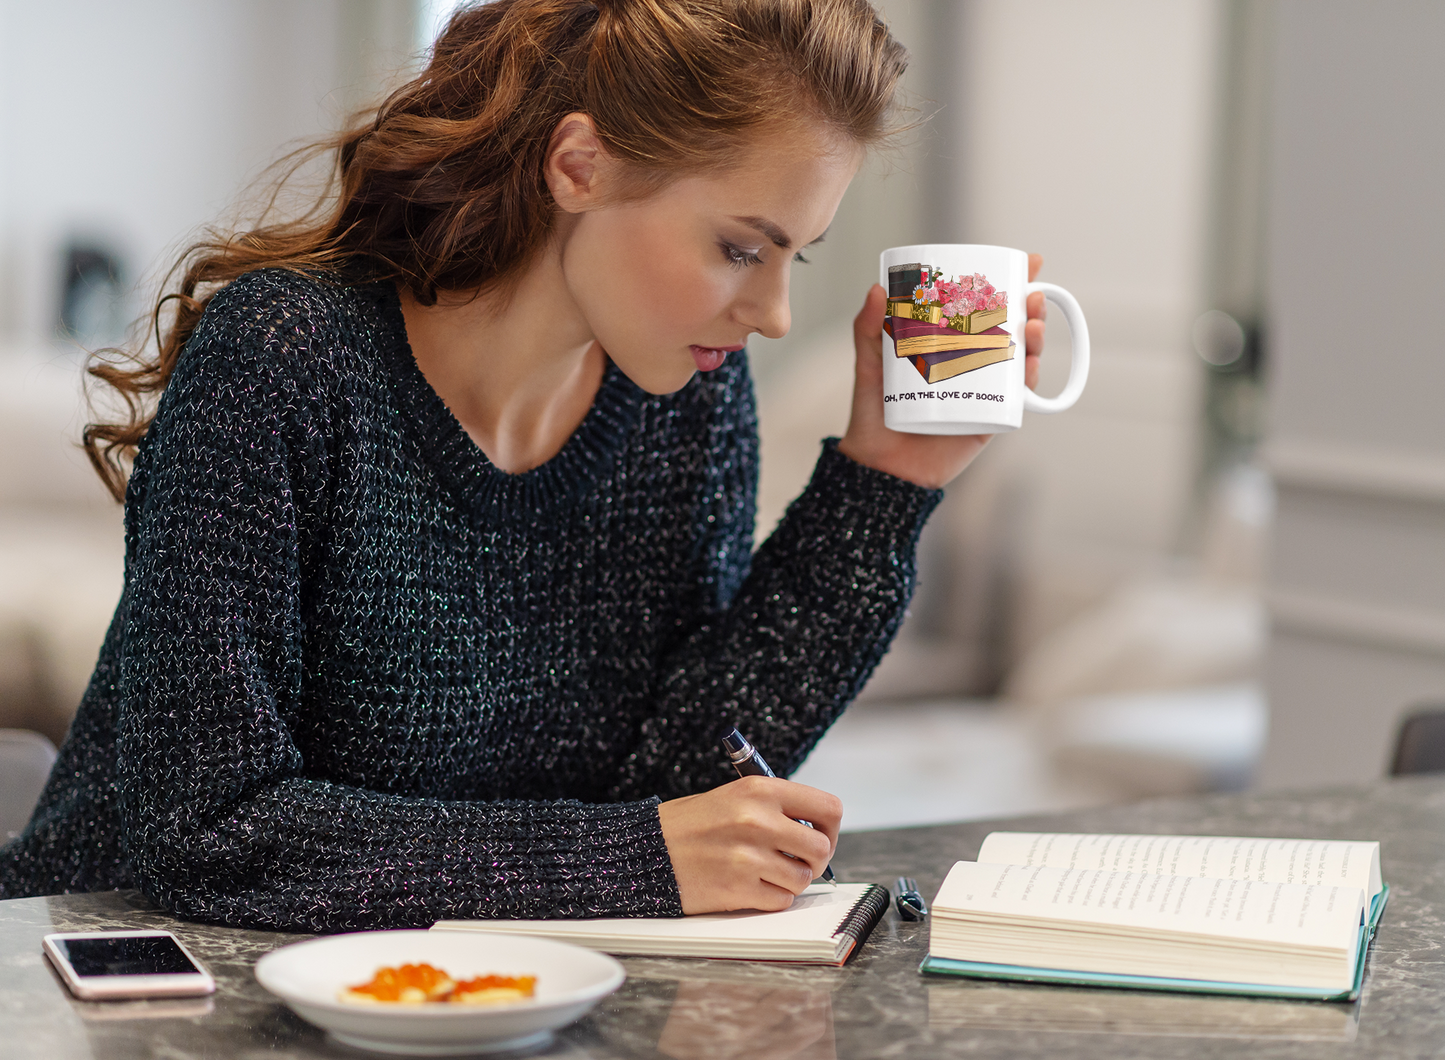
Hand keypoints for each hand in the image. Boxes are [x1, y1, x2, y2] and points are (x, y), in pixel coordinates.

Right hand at [657, 775, 841, 913]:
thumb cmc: (690, 824)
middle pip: (822, 848)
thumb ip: (776, 808)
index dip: (829, 827)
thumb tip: (817, 831)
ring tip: (766, 872)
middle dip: (814, 860)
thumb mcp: (734, 796)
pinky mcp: (739, 889)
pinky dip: (772, 897)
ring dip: (790, 880)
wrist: (645, 850)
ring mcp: (749, 856)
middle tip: (796, 861)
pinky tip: (751, 885)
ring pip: (803, 878)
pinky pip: (781, 900)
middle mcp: (758, 820)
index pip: (828, 808)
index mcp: (760, 790)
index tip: (819, 835)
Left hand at [837, 253, 1045, 488]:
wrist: (880, 465)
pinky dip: (1030, 378)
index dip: (1010, 283)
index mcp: (949, 341)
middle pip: (1012, 327)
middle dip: (1031, 307)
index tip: (1030, 261)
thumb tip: (876, 289)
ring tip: (1032, 326)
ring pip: (1021, 358)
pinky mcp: (989, 416)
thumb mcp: (869, 366)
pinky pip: (1018, 396)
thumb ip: (869, 329)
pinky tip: (1031, 364)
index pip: (984, 305)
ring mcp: (984, 388)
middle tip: (1032, 294)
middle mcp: (971, 361)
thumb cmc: (874, 414)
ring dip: (1036, 338)